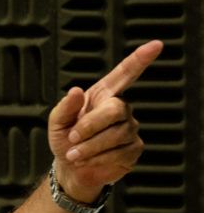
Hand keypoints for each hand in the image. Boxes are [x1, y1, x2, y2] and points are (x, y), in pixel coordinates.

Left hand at [47, 40, 162, 200]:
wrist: (71, 168)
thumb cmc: (65, 139)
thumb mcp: (57, 121)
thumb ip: (65, 106)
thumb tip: (76, 91)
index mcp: (102, 95)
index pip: (124, 74)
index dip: (139, 59)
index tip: (156, 45)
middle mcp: (120, 108)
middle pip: (115, 109)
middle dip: (91, 125)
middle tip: (72, 137)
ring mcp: (129, 128)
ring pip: (116, 134)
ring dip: (90, 146)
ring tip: (74, 154)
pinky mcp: (134, 148)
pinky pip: (120, 151)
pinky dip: (98, 158)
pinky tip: (86, 160)